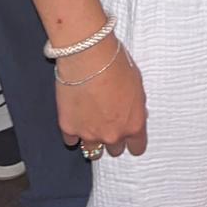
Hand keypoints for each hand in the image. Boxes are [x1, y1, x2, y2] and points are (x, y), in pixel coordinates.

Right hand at [57, 37, 147, 157]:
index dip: (133, 141)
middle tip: (107, 120)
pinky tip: (74, 118)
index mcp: (133, 124)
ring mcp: (90, 134)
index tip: (129, 137)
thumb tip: (133, 112)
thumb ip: (135, 106)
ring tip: (90, 122)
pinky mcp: (69, 128)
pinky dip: (73, 131)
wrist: (89, 56)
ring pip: (92, 150)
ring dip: (92, 138)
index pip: (137, 148)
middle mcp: (113, 135)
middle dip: (112, 136)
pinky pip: (71, 139)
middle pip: (115, 150)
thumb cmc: (115, 63)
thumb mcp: (137, 84)